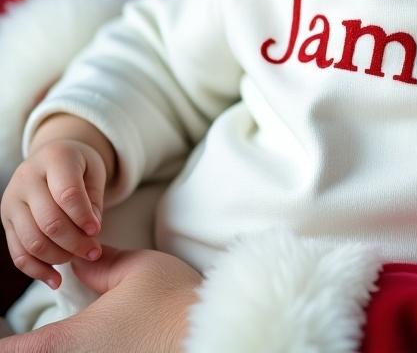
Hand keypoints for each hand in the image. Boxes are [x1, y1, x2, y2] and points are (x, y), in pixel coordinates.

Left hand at [0, 246, 200, 352]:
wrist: (208, 333)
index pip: (5, 350)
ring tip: (63, 332)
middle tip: (24, 332)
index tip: (0, 326)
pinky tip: (96, 340)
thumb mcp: (134, 269)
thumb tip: (80, 260)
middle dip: (23, 344)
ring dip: (50, 347)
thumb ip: (99, 264)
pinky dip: (76, 351)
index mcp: (62, 342)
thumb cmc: (171, 302)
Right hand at [1, 140, 106, 288]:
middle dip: (74, 242)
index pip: (67, 194)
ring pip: (32, 241)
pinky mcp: (6, 222)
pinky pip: (18, 253)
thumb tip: (91, 232)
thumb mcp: (94, 172)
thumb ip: (94, 199)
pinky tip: (56, 279)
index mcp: (54, 158)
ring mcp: (12, 202)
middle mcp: (26, 179)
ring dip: (58, 257)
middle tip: (93, 252)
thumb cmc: (79, 166)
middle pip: (49, 222)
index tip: (98, 231)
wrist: (52, 159)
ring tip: (79, 258)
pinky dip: (37, 270)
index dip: (83, 216)